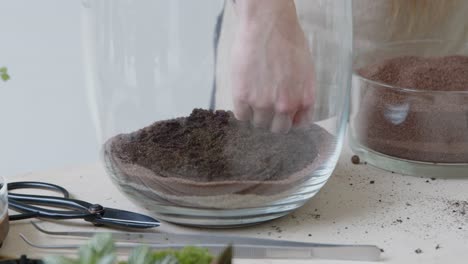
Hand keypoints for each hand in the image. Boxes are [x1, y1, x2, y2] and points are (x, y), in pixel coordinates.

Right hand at [230, 0, 314, 132]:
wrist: (267, 26)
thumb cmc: (287, 41)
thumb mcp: (306, 69)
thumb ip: (302, 92)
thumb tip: (295, 107)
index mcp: (304, 99)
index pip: (299, 125)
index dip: (290, 120)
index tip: (283, 116)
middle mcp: (285, 106)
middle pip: (277, 129)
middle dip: (273, 120)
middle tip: (266, 107)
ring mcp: (263, 104)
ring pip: (258, 124)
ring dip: (256, 115)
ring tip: (253, 99)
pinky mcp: (243, 98)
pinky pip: (242, 116)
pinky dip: (242, 110)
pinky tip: (244, 98)